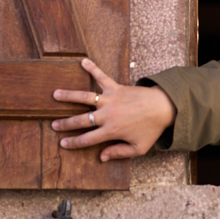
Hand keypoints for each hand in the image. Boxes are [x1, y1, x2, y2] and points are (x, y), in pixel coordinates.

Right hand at [51, 58, 176, 161]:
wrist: (165, 107)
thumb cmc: (152, 128)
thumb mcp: (139, 147)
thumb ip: (119, 153)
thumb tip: (101, 157)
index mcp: (111, 131)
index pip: (87, 139)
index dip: (73, 143)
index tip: (63, 143)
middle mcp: (108, 115)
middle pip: (81, 120)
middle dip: (66, 123)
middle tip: (53, 124)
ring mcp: (111, 99)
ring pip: (85, 97)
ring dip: (69, 96)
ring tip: (56, 94)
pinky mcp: (117, 87)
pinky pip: (102, 76)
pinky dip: (93, 68)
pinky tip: (83, 61)